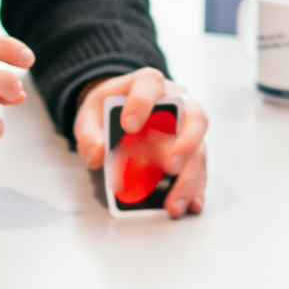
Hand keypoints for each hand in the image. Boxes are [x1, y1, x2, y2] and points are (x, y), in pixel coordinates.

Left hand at [73, 68, 209, 217]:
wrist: (122, 109)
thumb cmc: (109, 109)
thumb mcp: (90, 115)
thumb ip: (88, 133)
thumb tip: (96, 155)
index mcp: (148, 84)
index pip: (149, 84)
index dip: (142, 102)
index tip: (129, 125)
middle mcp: (177, 101)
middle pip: (193, 118)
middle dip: (184, 144)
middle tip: (170, 168)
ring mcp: (188, 126)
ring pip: (199, 149)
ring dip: (189, 178)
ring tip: (175, 204)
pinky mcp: (192, 148)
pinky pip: (199, 168)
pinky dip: (196, 187)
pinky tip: (191, 204)